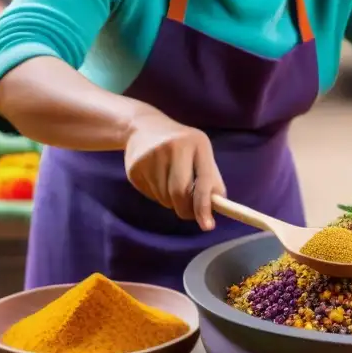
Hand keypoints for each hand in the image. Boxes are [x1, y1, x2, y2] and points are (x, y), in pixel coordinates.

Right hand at [124, 112, 225, 230]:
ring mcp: (150, 156)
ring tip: (170, 183)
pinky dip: (157, 195)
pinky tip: (156, 178)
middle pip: (179, 193)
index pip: (202, 180)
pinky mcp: (134, 167)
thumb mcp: (201, 153)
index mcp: (196, 143)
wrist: (144, 126)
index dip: (204, 206)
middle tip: (188, 212)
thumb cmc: (182, 145)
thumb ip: (211, 179)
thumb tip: (217, 208)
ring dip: (171, 201)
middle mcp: (173, 147)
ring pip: (164, 198)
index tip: (208, 226)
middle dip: (185, 209)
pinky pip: (150, 195)